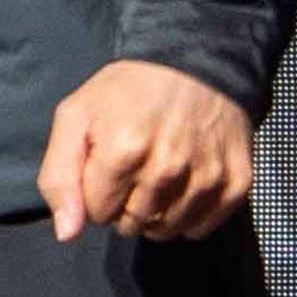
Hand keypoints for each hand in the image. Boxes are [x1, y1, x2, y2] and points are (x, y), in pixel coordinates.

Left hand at [38, 58, 254, 241]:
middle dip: (123, 205)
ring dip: (154, 214)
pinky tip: (181, 187)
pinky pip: (201, 229)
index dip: (95, 193)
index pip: (97, 214)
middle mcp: (168, 170)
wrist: (192, 62)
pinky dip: (187, 216)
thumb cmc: (125, 92)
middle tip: (131, 169)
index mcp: (123, 151)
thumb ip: (59, 176)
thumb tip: (66, 234)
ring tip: (155, 176)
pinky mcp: (237, 183)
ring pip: (166, 230)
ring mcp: (207, 178)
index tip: (104, 167)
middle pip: (132, 225)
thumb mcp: (74, 117)